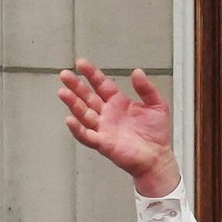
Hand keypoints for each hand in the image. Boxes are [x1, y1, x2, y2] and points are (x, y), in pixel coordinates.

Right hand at [58, 60, 179, 195]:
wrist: (158, 158)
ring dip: (73, 103)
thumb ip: (147, 89)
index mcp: (118, 102)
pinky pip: (87, 136)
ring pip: (84, 114)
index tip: (81, 63)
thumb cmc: (156, 133)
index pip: (101, 85)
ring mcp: (103, 129)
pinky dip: (77, 129)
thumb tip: (138, 71)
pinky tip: (69, 119)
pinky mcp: (103, 143)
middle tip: (64, 74)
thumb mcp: (157, 105)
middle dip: (76, 86)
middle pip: (88, 97)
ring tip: (62, 92)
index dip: (91, 74)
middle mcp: (107, 114)